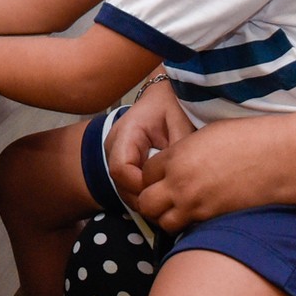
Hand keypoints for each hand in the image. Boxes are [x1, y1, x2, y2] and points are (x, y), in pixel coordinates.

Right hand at [105, 78, 194, 204]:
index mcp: (126, 131)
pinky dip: (145, 192)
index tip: (163, 187)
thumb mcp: (181, 123)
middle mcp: (114, 145)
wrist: (166, 96)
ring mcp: (115, 155)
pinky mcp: (123, 162)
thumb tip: (180, 180)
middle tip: (171, 200)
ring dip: (145, 197)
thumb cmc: (173, 105)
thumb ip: (178, 152)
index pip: (120, 169)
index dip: (140, 185)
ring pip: (123, 188)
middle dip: (144, 196)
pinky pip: (129, 185)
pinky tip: (163, 191)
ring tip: (169, 197)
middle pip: (120, 184)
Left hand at [128, 116, 270, 233]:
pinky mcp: (213, 220)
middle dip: (150, 200)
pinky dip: (187, 225)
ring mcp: (196, 205)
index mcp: (177, 157)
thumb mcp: (206, 135)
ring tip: (179, 209)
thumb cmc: (248, 139)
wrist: (278, 159)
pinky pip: (188, 229)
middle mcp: (180, 184)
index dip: (150, 176)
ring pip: (163, 222)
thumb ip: (184, 151)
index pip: (144, 173)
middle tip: (162, 196)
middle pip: (145, 203)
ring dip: (167, 217)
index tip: (161, 175)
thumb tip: (176, 160)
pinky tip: (198, 215)